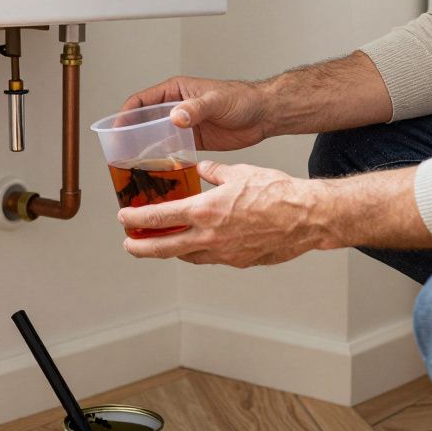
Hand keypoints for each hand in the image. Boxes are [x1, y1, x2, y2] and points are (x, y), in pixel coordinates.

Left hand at [118, 160, 334, 267]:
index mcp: (204, 211)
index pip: (159, 218)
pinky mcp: (239, 261)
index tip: (124, 219)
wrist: (306, 217)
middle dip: (142, 247)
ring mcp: (223, 253)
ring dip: (171, 250)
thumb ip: (214, 173)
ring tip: (160, 245)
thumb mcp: (238, 172)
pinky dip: (198, 252)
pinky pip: (210, 258)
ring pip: (187, 255)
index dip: (136, 220)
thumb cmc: (276, 192)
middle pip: (164, 247)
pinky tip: (197, 245)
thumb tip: (203, 169)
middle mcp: (209, 236)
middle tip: (129, 246)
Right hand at [120, 76, 271, 150]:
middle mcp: (176, 107)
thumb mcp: (216, 101)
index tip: (117, 129)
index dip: (126, 114)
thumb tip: (175, 117)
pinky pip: (171, 149)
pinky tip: (156, 169)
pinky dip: (162, 158)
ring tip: (133, 163)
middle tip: (120, 151)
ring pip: (155, 136)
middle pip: (144, 120)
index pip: (142, 101)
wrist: (263, 115)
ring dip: (144, 148)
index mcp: (176, 91)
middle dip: (130, 134)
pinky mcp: (193, 140)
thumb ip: (195, 108)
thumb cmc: (242, 99)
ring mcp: (184, 124)